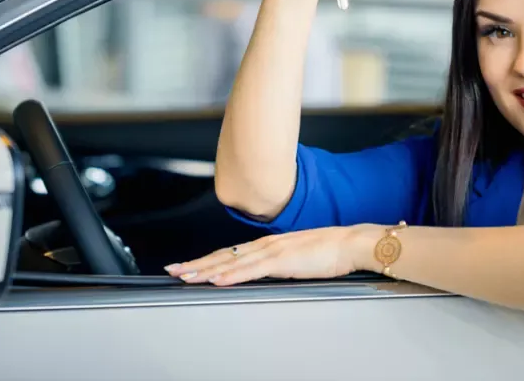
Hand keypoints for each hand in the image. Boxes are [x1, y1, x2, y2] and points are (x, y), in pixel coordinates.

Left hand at [165, 225, 375, 285]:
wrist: (350, 243)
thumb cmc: (330, 251)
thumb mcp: (296, 258)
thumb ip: (278, 264)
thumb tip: (265, 273)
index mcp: (268, 245)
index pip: (230, 254)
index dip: (207, 260)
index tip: (188, 266)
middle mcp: (265, 245)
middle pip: (223, 256)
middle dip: (196, 264)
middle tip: (173, 271)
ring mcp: (272, 251)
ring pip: (231, 262)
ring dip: (206, 270)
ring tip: (186, 277)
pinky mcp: (282, 260)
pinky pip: (251, 270)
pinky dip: (231, 275)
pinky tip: (217, 280)